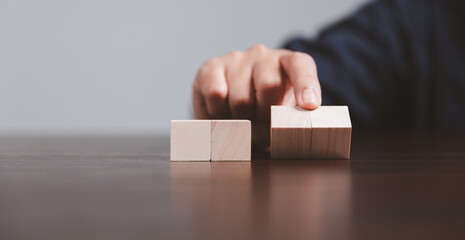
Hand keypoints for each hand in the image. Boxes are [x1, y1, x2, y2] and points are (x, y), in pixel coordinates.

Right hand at [192, 44, 320, 146]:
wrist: (230, 103)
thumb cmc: (263, 110)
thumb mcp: (281, 115)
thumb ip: (286, 122)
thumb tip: (277, 135)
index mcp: (288, 63)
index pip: (301, 66)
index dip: (306, 85)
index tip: (309, 105)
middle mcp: (263, 55)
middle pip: (268, 85)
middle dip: (264, 114)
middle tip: (260, 123)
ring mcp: (236, 59)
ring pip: (240, 97)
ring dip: (240, 119)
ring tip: (241, 120)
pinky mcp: (211, 67)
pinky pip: (216, 94)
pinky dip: (218, 112)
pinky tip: (222, 113)